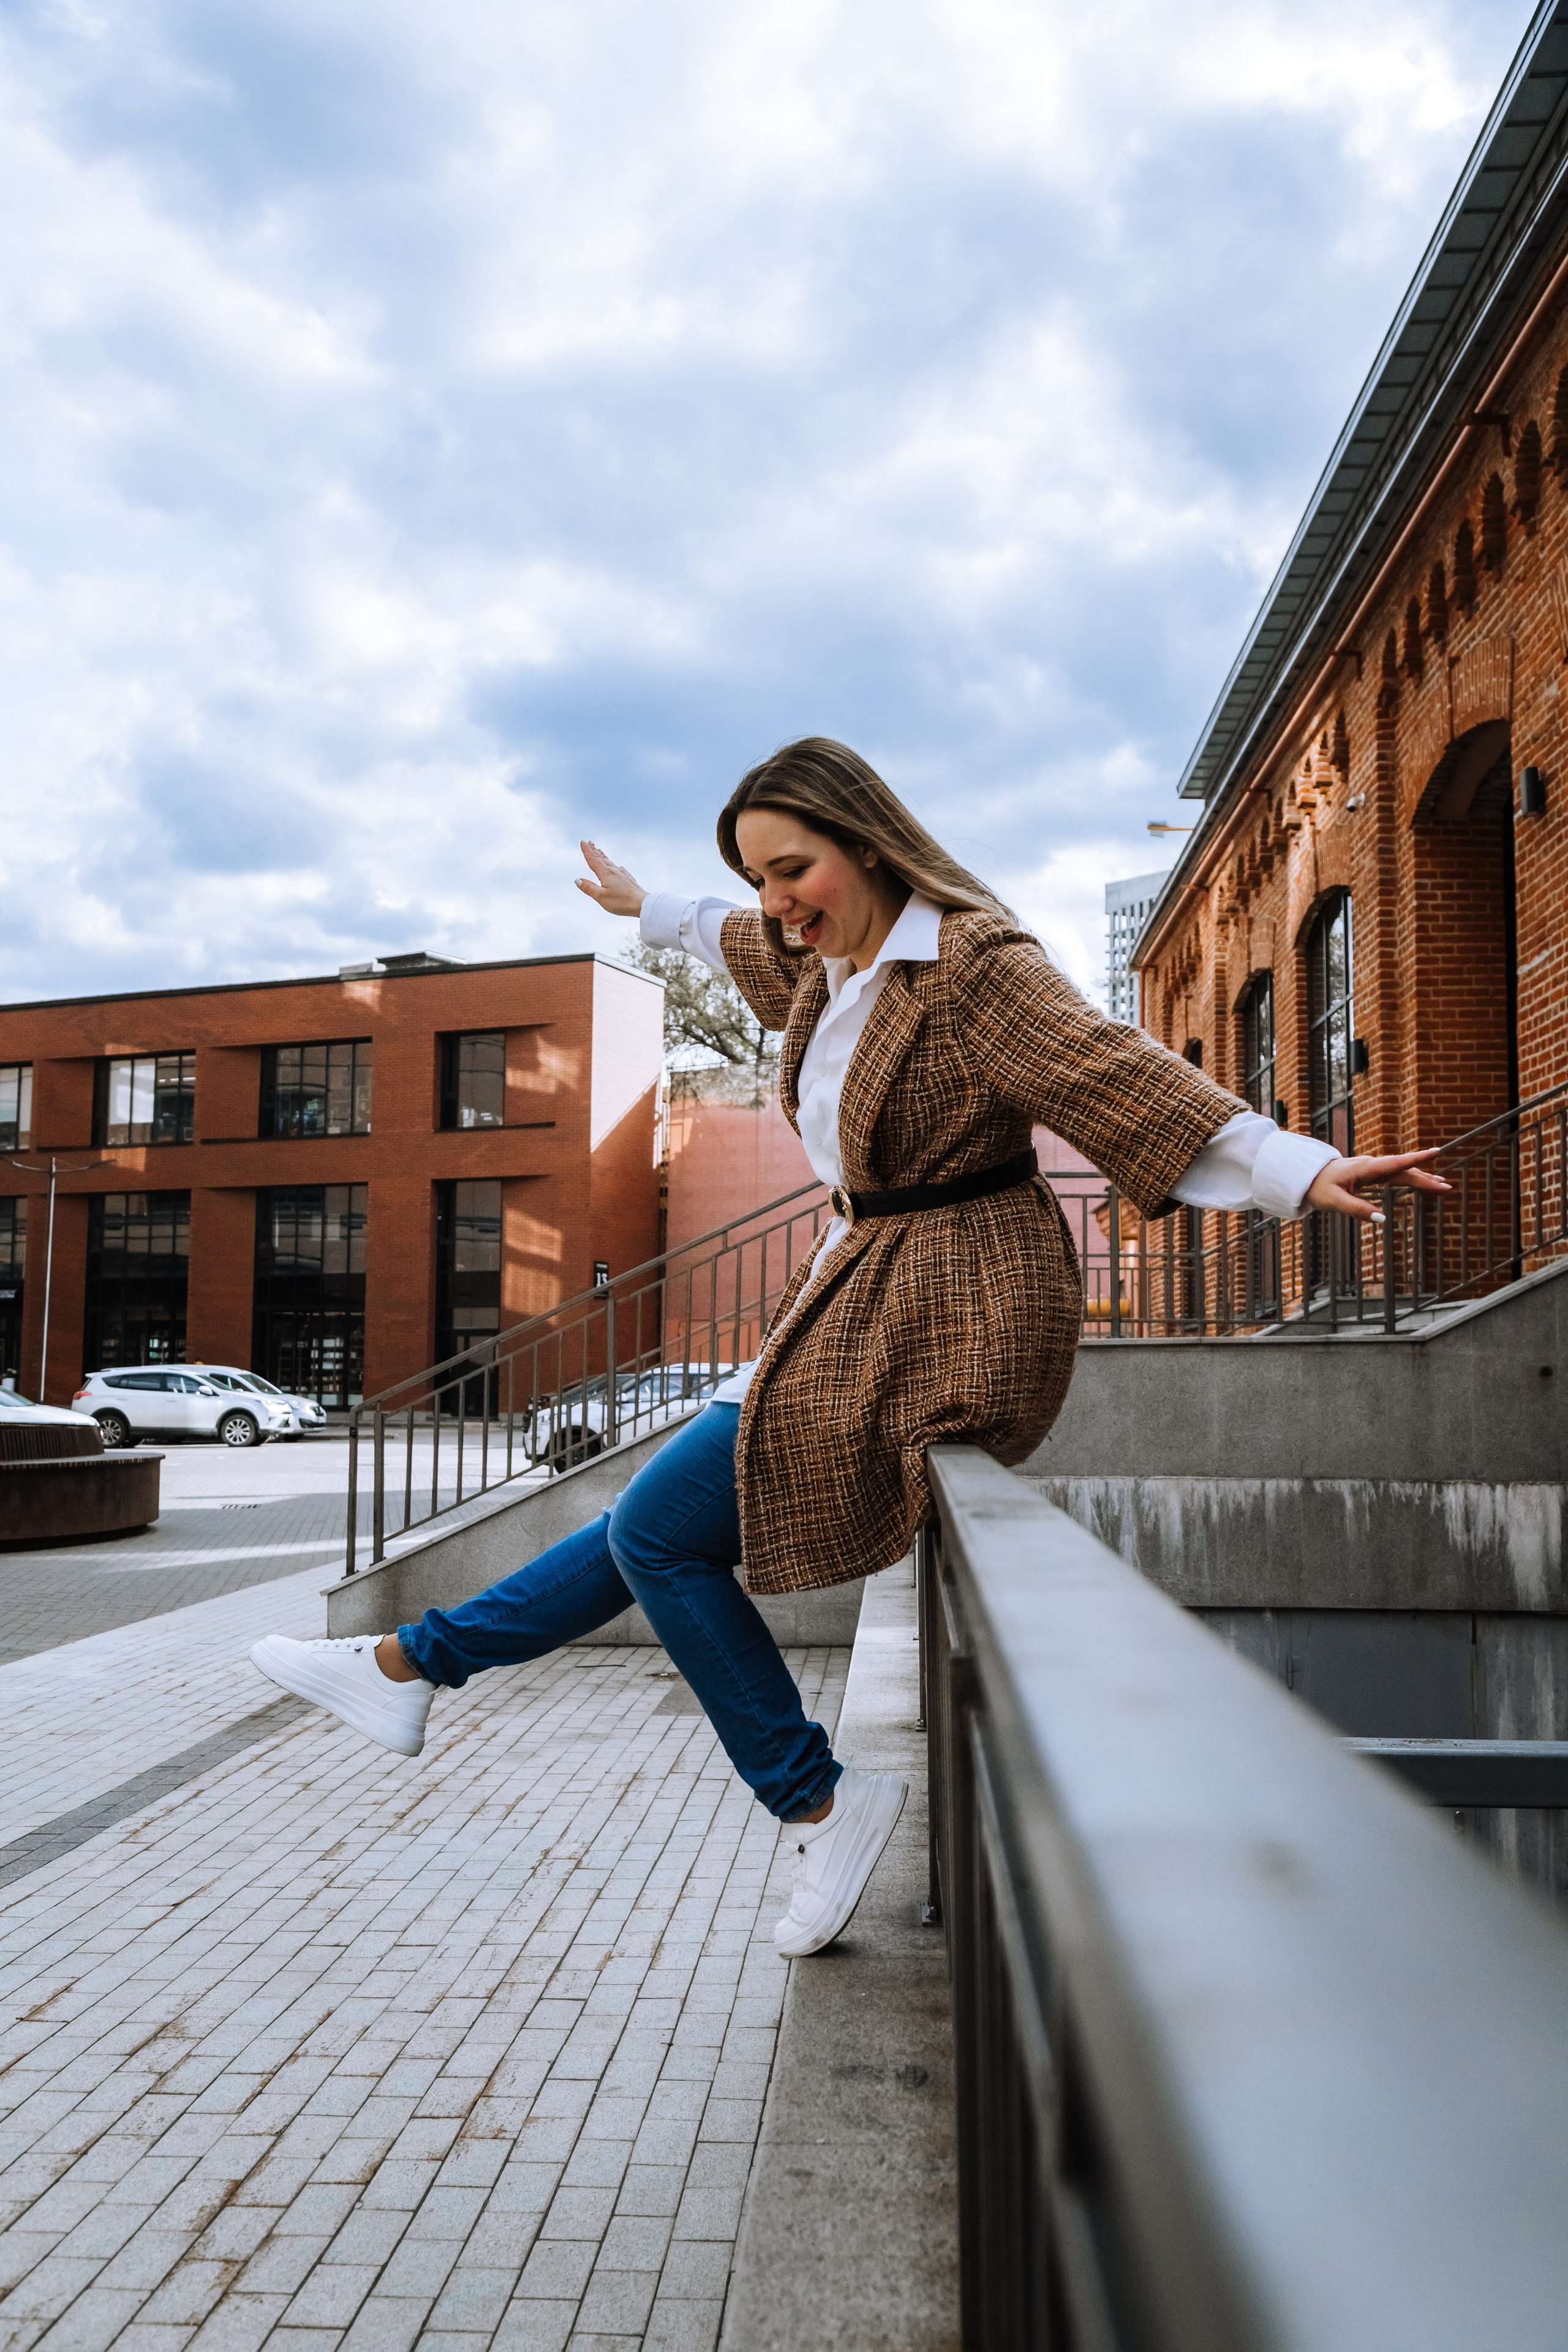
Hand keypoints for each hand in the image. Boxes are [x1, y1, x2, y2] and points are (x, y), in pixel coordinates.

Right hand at [576, 841, 646, 918]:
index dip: (587, 851)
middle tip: (589, 842)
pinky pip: (619, 868)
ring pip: (610, 862)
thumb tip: (577, 880)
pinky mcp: (628, 879)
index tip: (582, 841)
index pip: (593, 859)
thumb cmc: (621, 902)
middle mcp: (614, 870)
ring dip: (603, 855)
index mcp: (606, 873)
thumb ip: (589, 888)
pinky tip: (618, 866)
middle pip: (601, 858)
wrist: (642, 904)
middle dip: (594, 850)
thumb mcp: (601, 897)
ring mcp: (622, 874)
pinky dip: (614, 865)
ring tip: (599, 850)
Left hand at [1306, 1147, 1450, 1221]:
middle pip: (1403, 1170)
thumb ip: (1357, 1209)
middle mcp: (1372, 1165)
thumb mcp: (1335, 1202)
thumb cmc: (1318, 1188)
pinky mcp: (1370, 1173)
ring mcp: (1372, 1169)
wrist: (1305, 1177)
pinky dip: (1410, 1177)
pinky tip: (1421, 1181)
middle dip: (1425, 1178)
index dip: (1416, 1159)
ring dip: (1421, 1177)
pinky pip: (1394, 1174)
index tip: (1436, 1152)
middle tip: (1446, 1187)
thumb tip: (1382, 1219)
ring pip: (1401, 1172)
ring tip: (1441, 1184)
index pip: (1395, 1163)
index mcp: (1366, 1168)